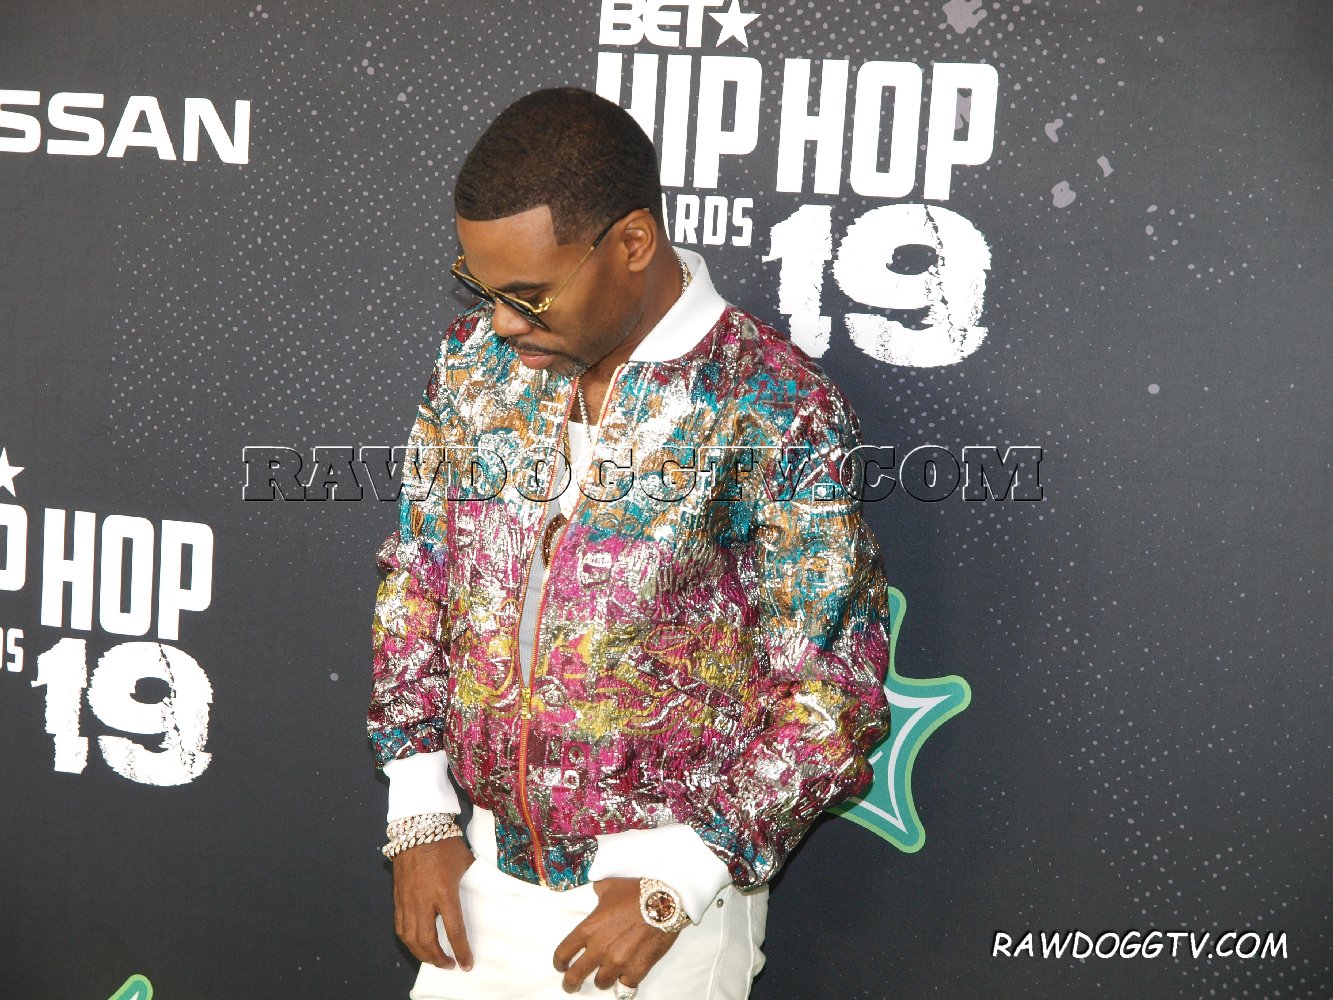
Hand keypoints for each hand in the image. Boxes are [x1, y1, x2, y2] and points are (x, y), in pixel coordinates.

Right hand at [392, 836, 475, 969]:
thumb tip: (482, 894)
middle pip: (427, 941)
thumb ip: (471, 882)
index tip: (467, 964)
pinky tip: (416, 944)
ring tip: (433, 959)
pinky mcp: (397, 897)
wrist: (417, 828)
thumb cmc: (445, 844)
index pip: (453, 930)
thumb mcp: (465, 862)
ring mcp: (408, 900)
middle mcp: (423, 900)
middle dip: (438, 958)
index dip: (461, 950)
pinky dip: (408, 940)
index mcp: (444, 892)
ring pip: (409, 938)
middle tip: (449, 965)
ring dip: (421, 954)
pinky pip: (400, 926)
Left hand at [553, 877, 680, 993]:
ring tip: (607, 974)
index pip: (563, 953)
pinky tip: (627, 977)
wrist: (665, 901)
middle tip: (572, 985)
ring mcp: (618, 962)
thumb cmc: (637, 891)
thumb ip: (598, 892)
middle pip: (575, 976)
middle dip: (571, 983)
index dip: (559, 963)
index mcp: (589, 929)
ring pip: (601, 983)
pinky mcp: (636, 970)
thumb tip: (596, 892)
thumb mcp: (610, 885)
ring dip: (603, 979)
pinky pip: (625, 987)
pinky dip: (625, 982)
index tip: (561, 966)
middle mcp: (599, 949)